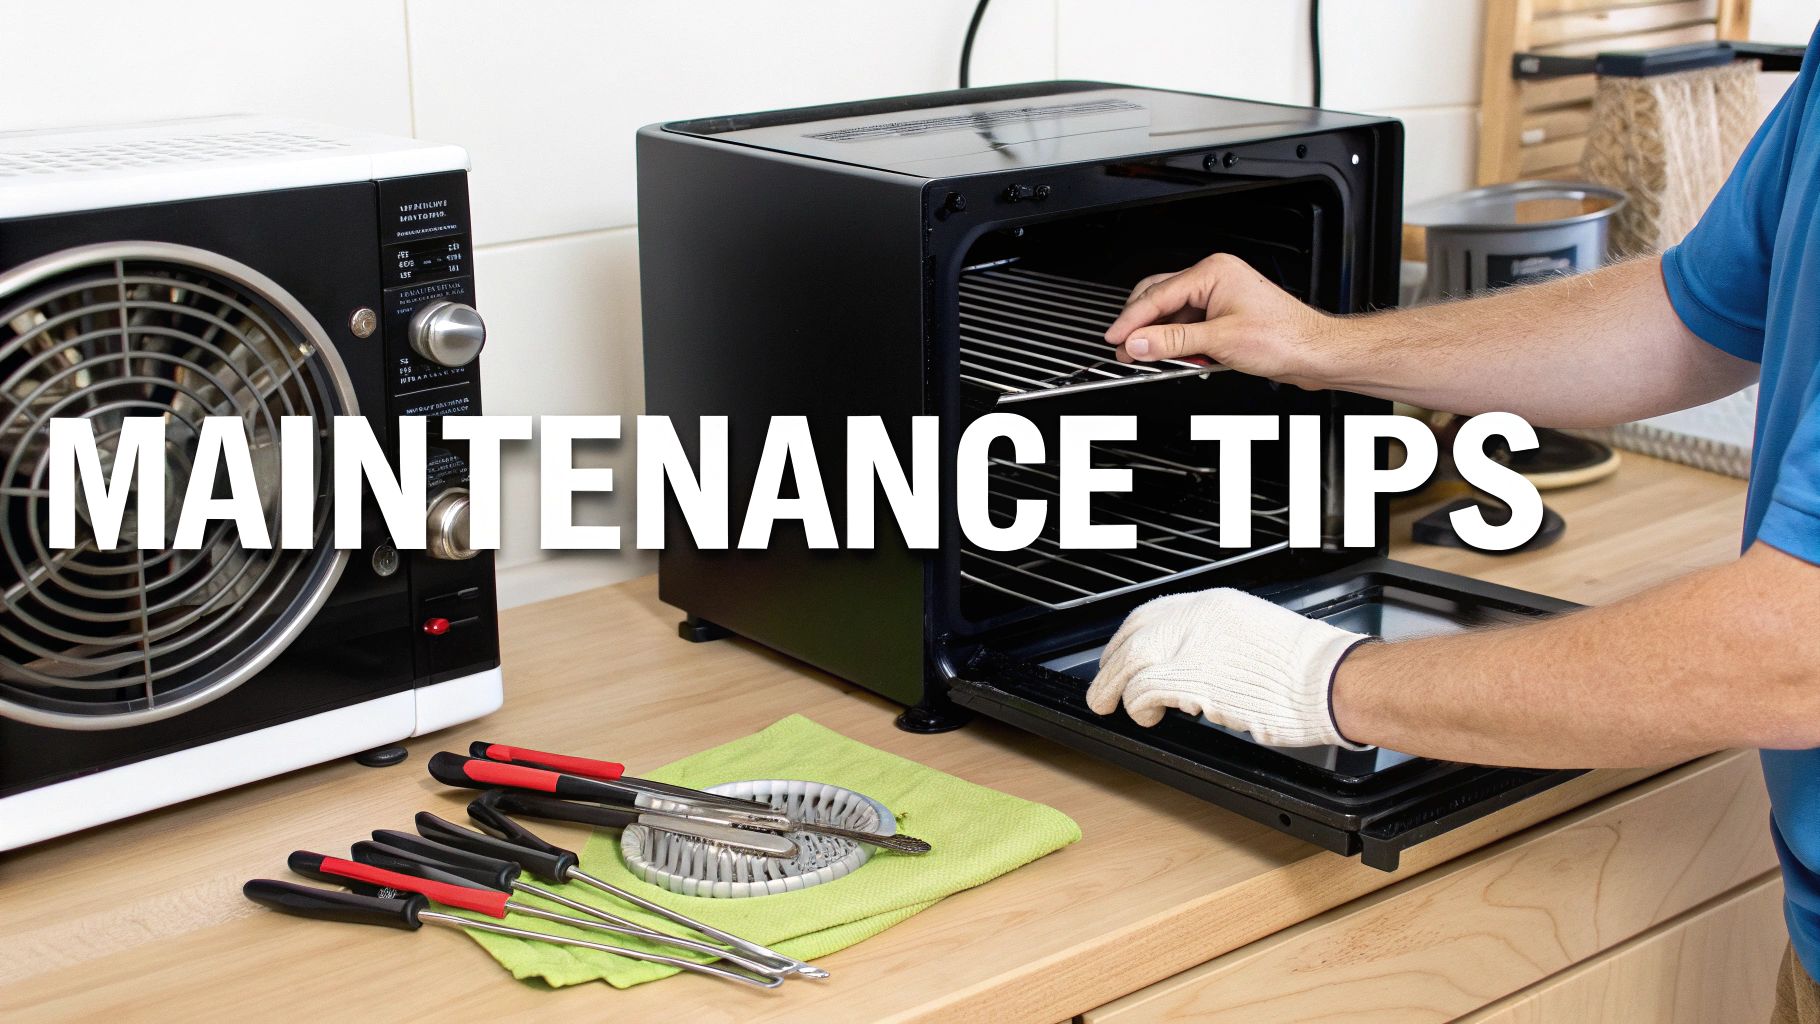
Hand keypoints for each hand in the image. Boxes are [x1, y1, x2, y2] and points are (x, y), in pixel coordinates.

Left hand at [1085, 588, 1372, 747]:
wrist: (1330, 679)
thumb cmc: (1310, 668)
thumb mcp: (1258, 635)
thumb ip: (1221, 642)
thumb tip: (1200, 662)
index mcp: (1215, 604)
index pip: (1152, 613)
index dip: (1128, 638)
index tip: (1120, 656)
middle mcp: (1198, 617)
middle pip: (1133, 635)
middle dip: (1112, 663)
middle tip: (1103, 687)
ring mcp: (1194, 645)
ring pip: (1130, 662)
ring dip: (1114, 688)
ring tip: (1110, 705)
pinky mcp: (1193, 677)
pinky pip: (1143, 690)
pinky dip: (1137, 706)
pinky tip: (1149, 717)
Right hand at [1103, 253, 1337, 386]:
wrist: (1314, 352)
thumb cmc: (1284, 337)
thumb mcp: (1219, 341)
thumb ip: (1173, 342)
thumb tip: (1138, 343)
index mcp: (1213, 272)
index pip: (1158, 295)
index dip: (1132, 320)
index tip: (1114, 338)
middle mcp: (1215, 278)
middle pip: (1161, 298)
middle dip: (1142, 326)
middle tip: (1125, 350)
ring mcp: (1220, 297)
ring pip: (1174, 314)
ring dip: (1162, 337)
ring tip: (1151, 360)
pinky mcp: (1224, 315)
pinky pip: (1190, 325)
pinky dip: (1180, 343)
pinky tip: (1178, 359)